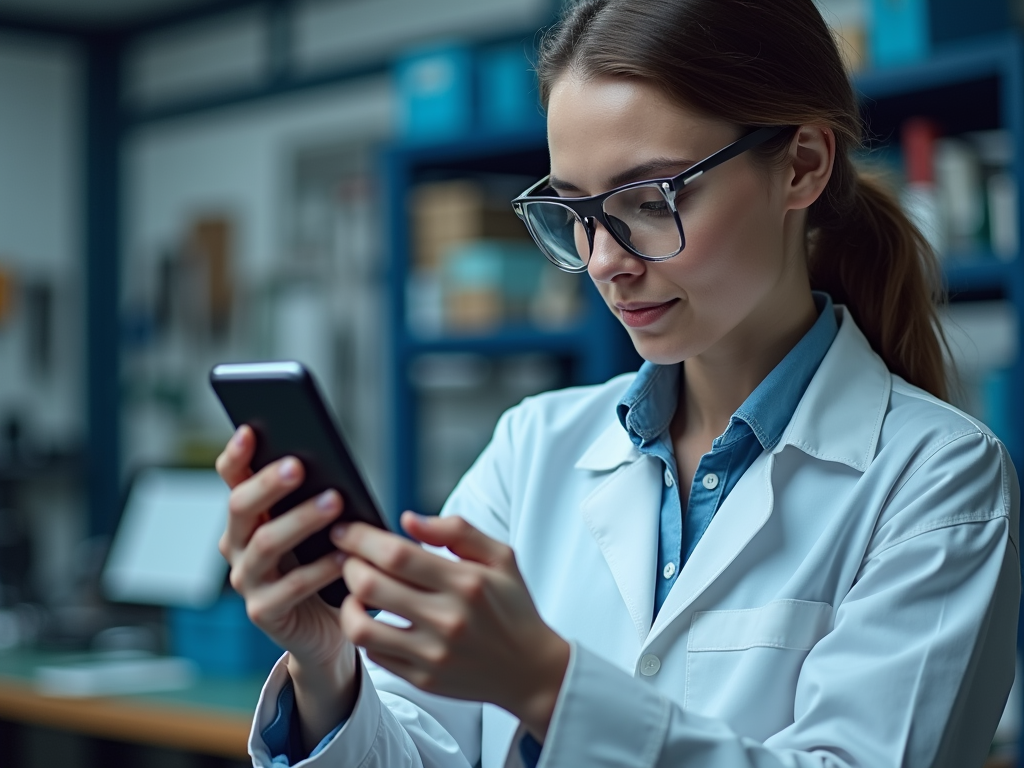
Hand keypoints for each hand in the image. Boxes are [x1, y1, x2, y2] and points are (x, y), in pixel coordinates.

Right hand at [215, 426, 358, 747]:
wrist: (328, 627)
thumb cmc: (325, 562)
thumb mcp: (318, 526)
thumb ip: (314, 496)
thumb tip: (329, 459)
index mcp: (246, 517)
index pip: (231, 479)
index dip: (236, 456)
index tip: (250, 430)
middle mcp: (237, 546)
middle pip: (241, 507)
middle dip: (267, 484)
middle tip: (299, 465)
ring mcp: (247, 581)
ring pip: (265, 545)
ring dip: (299, 520)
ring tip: (334, 502)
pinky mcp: (265, 612)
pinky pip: (291, 587)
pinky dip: (319, 569)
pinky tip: (344, 555)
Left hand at [332, 513, 569, 740]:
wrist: (531, 670)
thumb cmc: (513, 607)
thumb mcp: (501, 557)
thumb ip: (457, 530)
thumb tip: (408, 520)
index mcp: (466, 582)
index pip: (396, 554)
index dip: (361, 538)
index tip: (346, 530)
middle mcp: (447, 619)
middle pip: (371, 585)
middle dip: (348, 564)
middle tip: (348, 557)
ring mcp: (432, 654)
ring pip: (362, 627)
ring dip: (347, 603)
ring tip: (355, 591)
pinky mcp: (423, 679)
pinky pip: (374, 654)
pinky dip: (365, 632)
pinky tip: (373, 618)